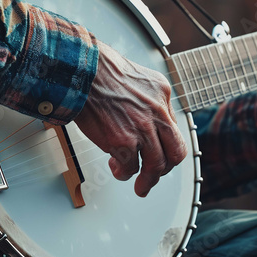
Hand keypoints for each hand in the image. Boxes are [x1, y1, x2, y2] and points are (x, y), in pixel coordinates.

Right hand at [74, 41, 186, 196]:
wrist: (81, 70)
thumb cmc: (101, 72)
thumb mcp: (140, 79)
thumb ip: (150, 102)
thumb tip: (151, 123)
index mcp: (162, 96)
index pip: (175, 132)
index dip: (168, 149)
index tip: (162, 156)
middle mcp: (156, 113)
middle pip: (174, 153)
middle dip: (165, 171)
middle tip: (154, 177)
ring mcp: (141, 128)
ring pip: (156, 166)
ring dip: (148, 181)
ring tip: (140, 187)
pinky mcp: (122, 140)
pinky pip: (130, 167)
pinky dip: (124, 172)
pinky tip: (116, 168)